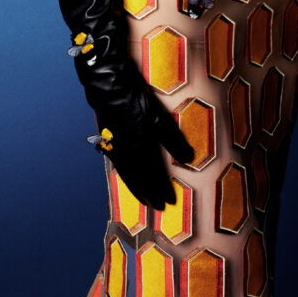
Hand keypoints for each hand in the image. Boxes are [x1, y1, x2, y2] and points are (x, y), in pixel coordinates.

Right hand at [91, 70, 193, 209]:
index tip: (170, 202)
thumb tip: (189, 158)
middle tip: (159, 207)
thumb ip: (173, 140)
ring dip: (138, 190)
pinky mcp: (109, 142)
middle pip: (140, 180)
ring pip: (128, 176)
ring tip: (145, 200)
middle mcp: (127, 154)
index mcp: (141, 149)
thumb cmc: (136, 101)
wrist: (108, 89)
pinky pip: (119, 167)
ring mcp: (116, 149)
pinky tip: (128, 179)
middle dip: (151, 194)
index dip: (162, 190)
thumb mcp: (160, 118)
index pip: (153, 176)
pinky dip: (126, 178)